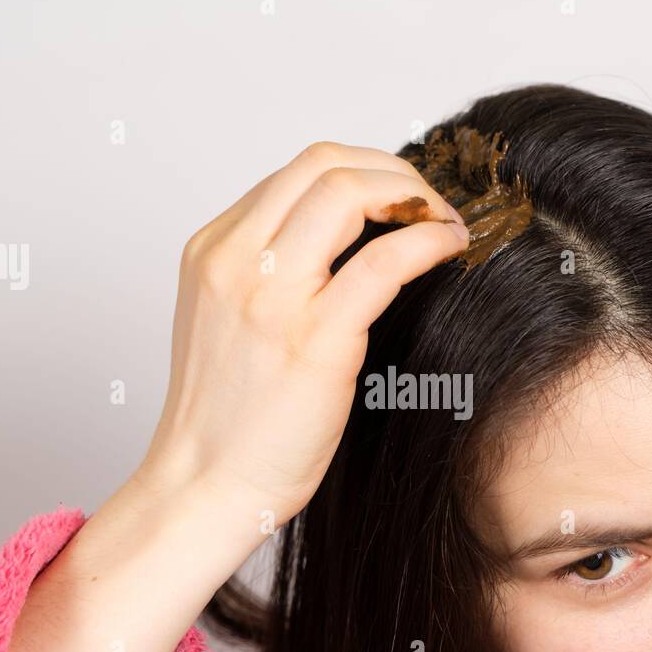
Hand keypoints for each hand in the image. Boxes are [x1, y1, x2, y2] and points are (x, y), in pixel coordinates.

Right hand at [137, 141, 468, 525]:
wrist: (202, 487)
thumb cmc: (228, 420)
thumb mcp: (232, 321)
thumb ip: (273, 273)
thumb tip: (351, 241)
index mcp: (214, 251)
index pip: (298, 171)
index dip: (364, 172)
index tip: (401, 200)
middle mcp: (235, 260)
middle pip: (324, 164)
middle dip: (393, 172)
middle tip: (430, 205)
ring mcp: (271, 296)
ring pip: (349, 192)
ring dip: (414, 196)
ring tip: (445, 223)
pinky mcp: (313, 339)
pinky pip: (384, 261)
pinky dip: (428, 240)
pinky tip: (449, 248)